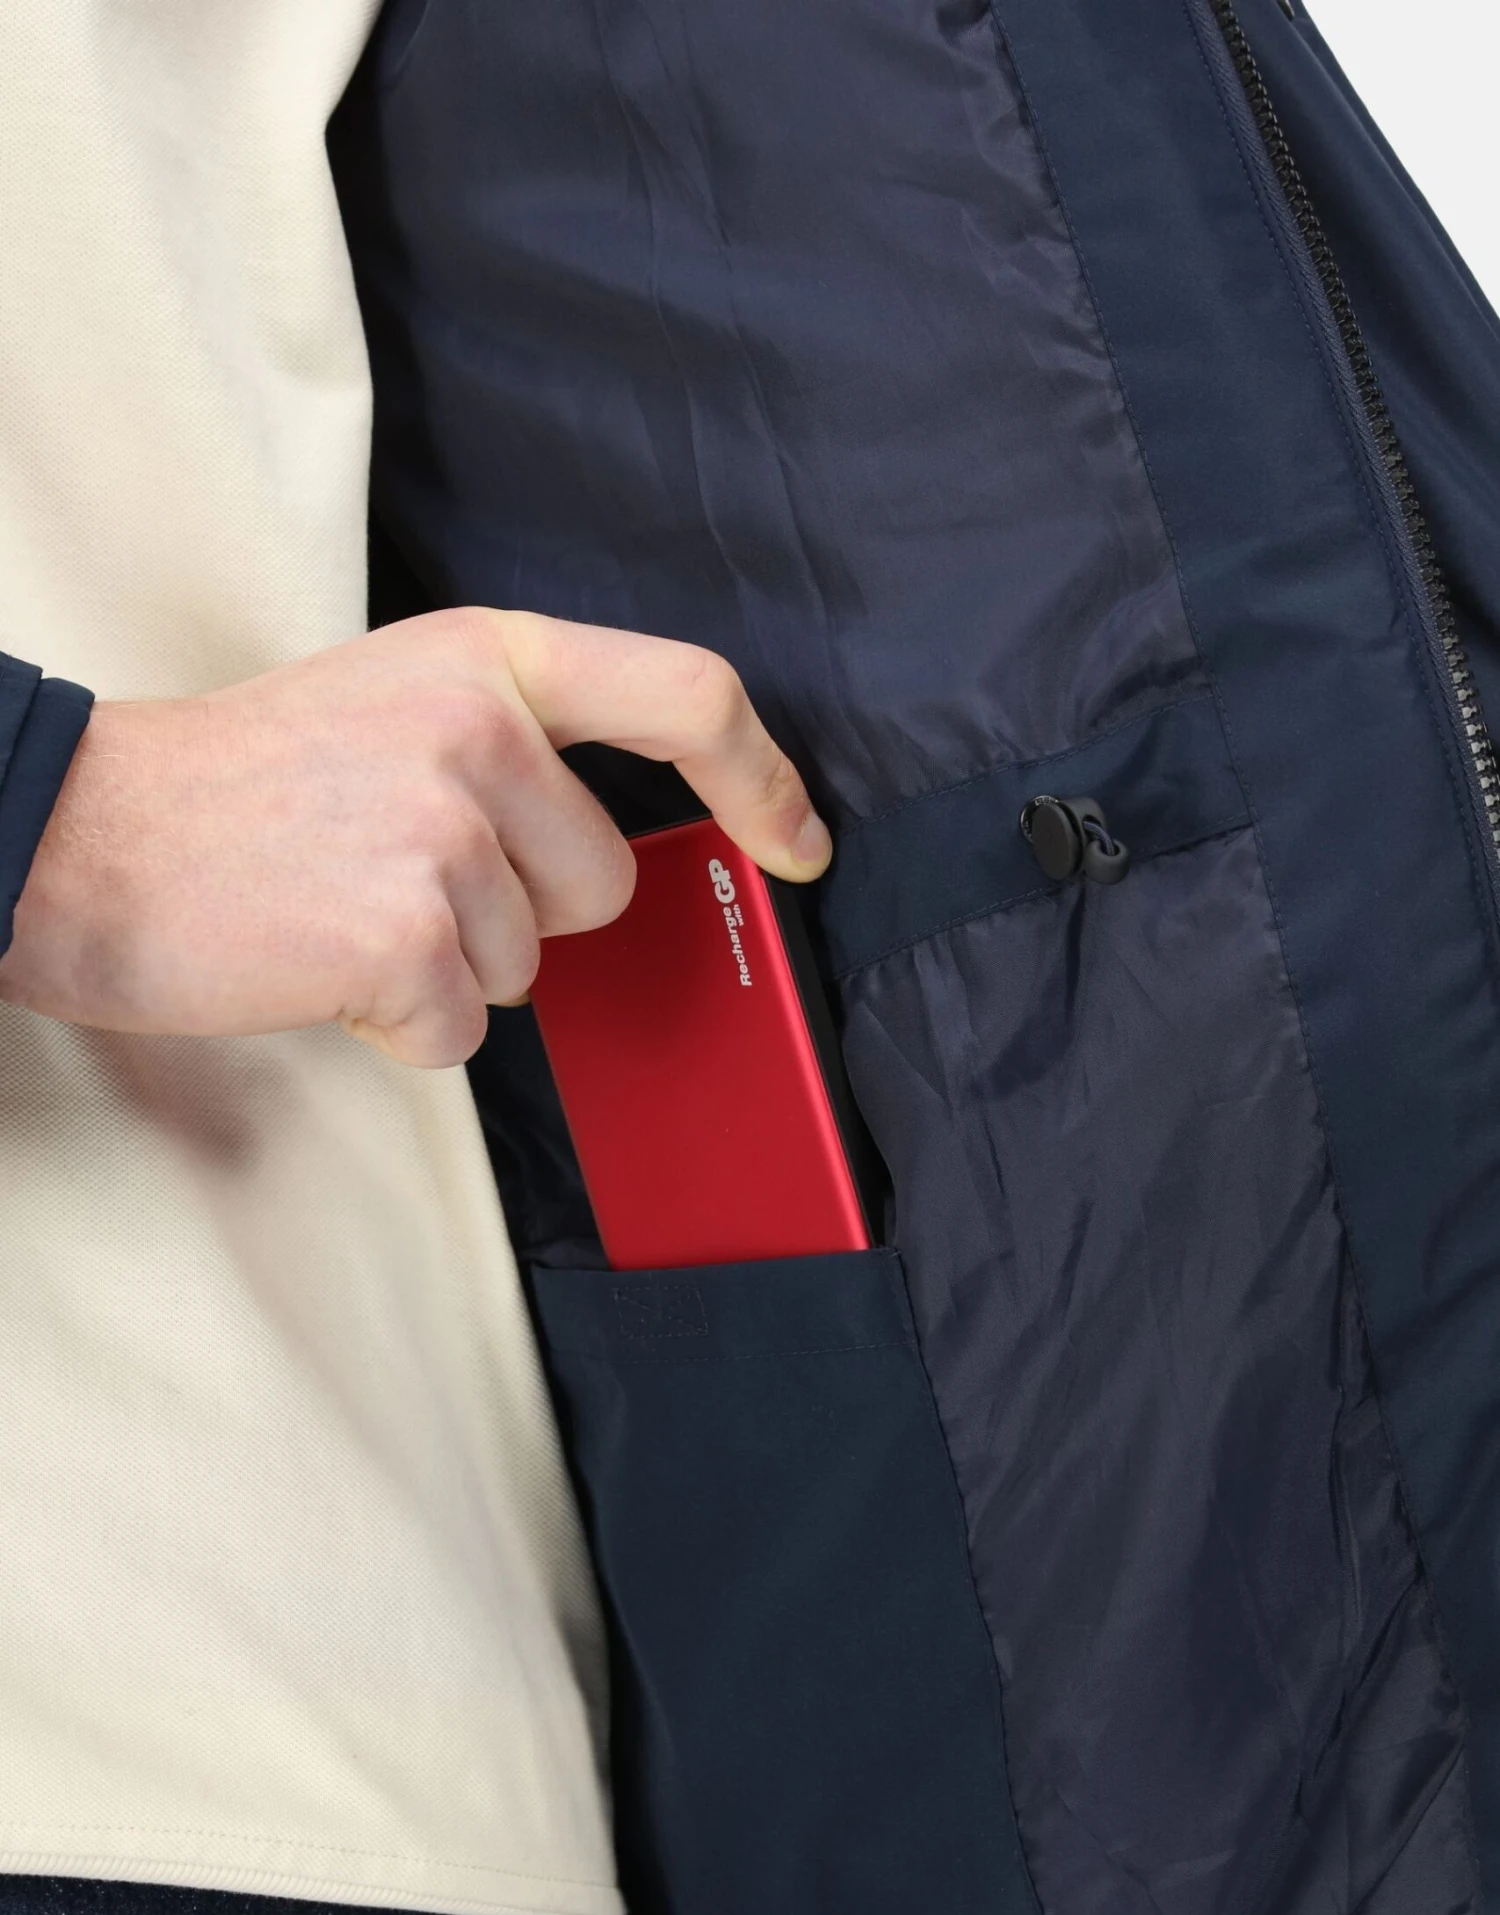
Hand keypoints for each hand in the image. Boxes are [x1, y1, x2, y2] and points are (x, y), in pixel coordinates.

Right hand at [0, 609, 831, 1066]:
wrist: (84, 835)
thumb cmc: (234, 789)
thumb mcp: (388, 706)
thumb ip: (510, 748)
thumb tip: (617, 853)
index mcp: (487, 659)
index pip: (687, 694)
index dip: (765, 778)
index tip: (797, 844)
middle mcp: (480, 731)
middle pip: (602, 885)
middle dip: (519, 913)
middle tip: (394, 877)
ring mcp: (444, 833)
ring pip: (529, 966)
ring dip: (445, 967)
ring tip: (338, 907)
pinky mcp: (404, 936)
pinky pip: (460, 1028)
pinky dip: (395, 1025)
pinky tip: (317, 961)